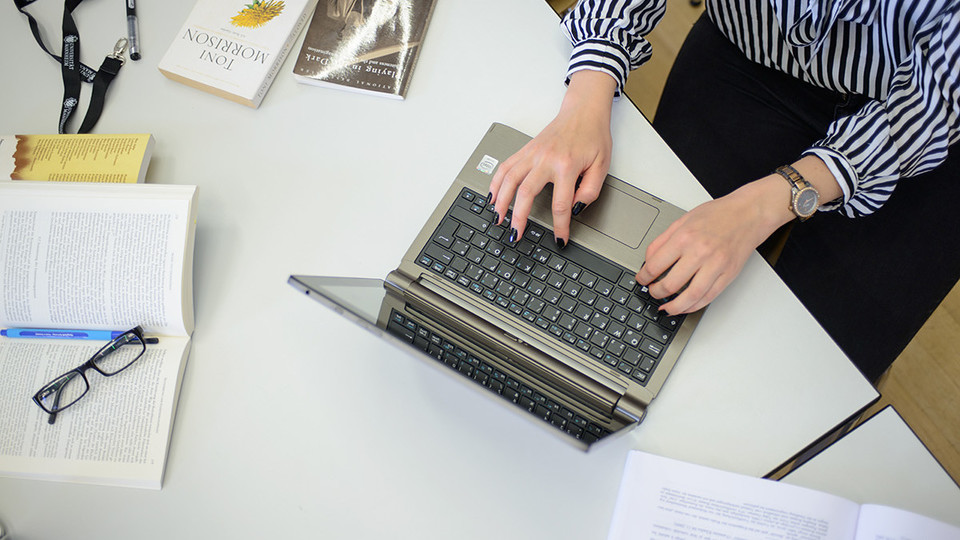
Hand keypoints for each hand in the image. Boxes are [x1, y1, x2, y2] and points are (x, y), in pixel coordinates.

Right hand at [488, 70, 616, 245]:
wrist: (584, 111)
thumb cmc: (593, 136)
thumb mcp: (602, 166)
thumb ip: (590, 191)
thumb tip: (575, 209)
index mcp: (567, 166)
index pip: (560, 204)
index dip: (559, 226)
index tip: (559, 239)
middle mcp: (546, 159)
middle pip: (526, 193)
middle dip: (519, 217)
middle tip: (516, 234)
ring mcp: (533, 153)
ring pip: (509, 179)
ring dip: (501, 201)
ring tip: (498, 218)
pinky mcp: (526, 149)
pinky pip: (505, 166)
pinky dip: (495, 181)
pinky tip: (492, 195)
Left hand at [636, 176, 795, 314]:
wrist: (748, 213)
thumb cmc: (718, 214)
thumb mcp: (683, 220)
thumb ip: (662, 241)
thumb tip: (648, 260)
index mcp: (684, 237)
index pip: (655, 265)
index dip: (643, 277)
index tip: (642, 280)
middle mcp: (699, 252)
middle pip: (670, 284)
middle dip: (656, 293)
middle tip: (652, 292)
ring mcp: (716, 265)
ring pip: (690, 297)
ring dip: (673, 306)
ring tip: (666, 307)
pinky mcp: (728, 275)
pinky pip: (708, 297)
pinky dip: (694, 306)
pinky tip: (685, 306)